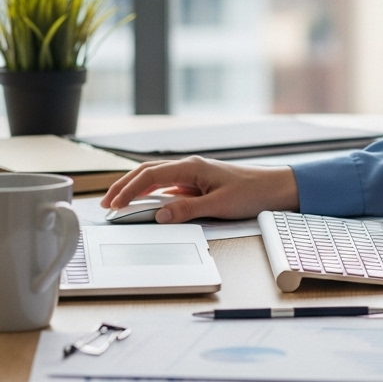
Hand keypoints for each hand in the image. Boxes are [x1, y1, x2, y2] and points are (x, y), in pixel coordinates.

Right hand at [100, 156, 298, 222]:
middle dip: (124, 186)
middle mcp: (191, 167)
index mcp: (193, 167)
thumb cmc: (252, 192)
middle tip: (105, 203)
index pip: (151, 175)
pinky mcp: (200, 184)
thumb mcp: (219, 205)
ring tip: (118, 202)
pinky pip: (169, 186)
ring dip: (136, 189)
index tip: (113, 205)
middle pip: (149, 172)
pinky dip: (152, 193)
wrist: (276, 188)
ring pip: (157, 178)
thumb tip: (159, 215)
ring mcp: (195, 174)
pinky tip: (146, 203)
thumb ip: (188, 210)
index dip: (129, 190)